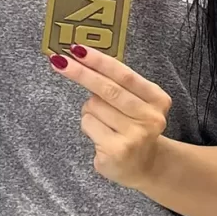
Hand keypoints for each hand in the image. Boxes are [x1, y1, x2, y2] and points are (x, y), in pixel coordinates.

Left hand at [51, 45, 170, 189]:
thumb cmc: (135, 126)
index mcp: (158, 100)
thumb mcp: (137, 102)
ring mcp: (133, 137)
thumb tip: (82, 57)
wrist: (146, 166)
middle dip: (80, 73)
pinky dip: (89, 126)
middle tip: (58, 60)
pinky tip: (102, 137)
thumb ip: (119, 84)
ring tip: (106, 123)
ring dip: (90, 110)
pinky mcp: (116, 152)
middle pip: (107, 89)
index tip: (78, 49)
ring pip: (93, 107)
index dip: (99, 61)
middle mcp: (150, 118)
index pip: (124, 75)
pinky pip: (88, 124)